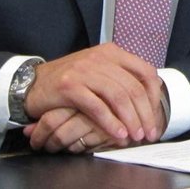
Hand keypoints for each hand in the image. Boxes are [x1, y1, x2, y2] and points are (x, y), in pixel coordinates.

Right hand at [25, 42, 163, 144]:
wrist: (32, 83)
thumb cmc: (70, 80)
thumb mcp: (98, 72)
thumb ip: (121, 79)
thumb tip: (148, 102)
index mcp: (112, 52)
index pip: (145, 72)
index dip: (155, 96)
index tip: (157, 116)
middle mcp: (100, 58)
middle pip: (133, 88)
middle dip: (145, 114)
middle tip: (150, 133)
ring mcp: (84, 71)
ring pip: (118, 97)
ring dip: (131, 120)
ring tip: (136, 136)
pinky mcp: (70, 86)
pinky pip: (97, 107)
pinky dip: (111, 123)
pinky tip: (118, 134)